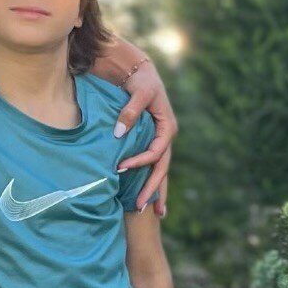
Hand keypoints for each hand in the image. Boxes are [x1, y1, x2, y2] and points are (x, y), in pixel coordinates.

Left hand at [115, 55, 175, 213]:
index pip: (156, 152)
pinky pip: (151, 166)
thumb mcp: (139, 92)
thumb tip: (119, 133)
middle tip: (140, 207)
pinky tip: (147, 198)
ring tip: (155, 214)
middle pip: (161, 169)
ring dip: (156, 192)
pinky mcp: (149, 143)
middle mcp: (166, 138)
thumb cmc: (141, 80)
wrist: (139, 72)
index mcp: (168, 128)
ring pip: (159, 172)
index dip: (140, 162)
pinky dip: (149, 182)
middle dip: (153, 190)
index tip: (121, 168)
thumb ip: (130, 112)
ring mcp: (159, 142)